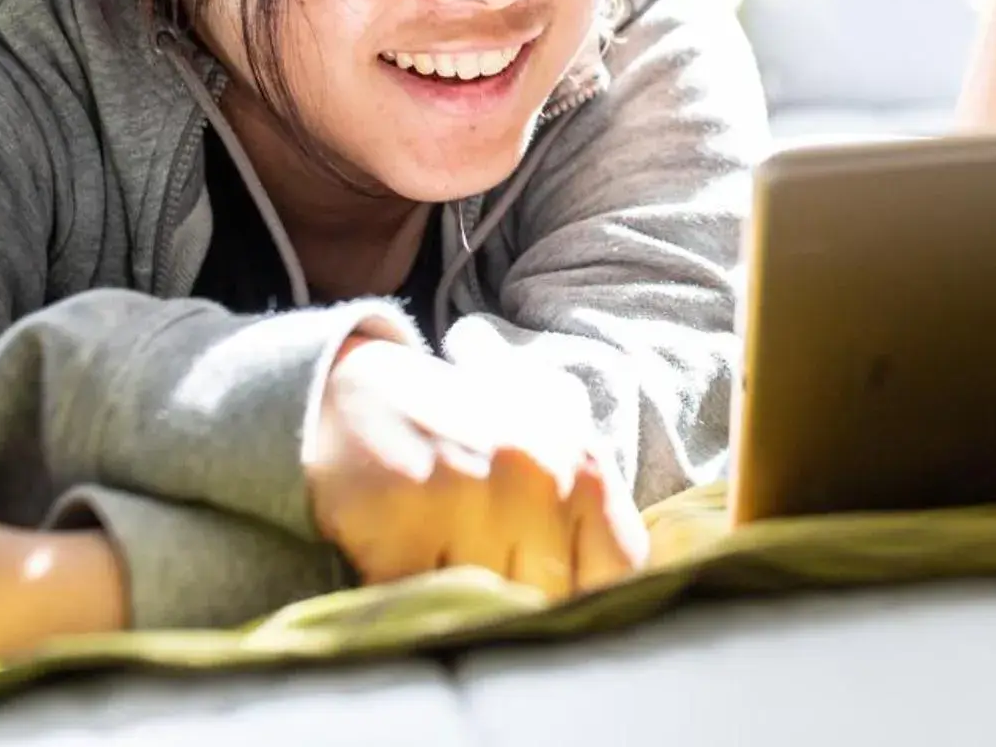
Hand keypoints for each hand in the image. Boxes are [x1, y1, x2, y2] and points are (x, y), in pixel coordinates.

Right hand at [304, 335, 645, 601]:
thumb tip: (637, 580)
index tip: (560, 597)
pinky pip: (418, 599)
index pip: (620, 570)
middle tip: (483, 565)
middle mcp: (536, 477)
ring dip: (460, 595)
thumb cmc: (468, 428)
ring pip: (486, 605)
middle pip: (550, 600)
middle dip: (519, 597)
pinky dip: (406, 593)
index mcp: (584, 464)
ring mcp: (467, 497)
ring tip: (439, 552)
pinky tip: (398, 553)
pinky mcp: (400, 519)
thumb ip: (596, 508)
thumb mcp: (552, 442)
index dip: (591, 597)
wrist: (358, 391)